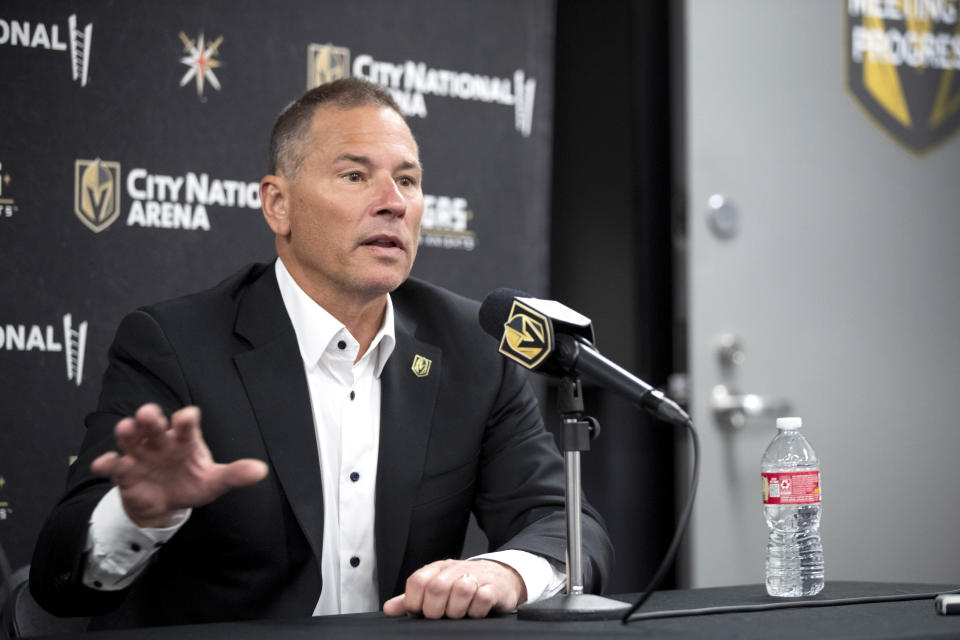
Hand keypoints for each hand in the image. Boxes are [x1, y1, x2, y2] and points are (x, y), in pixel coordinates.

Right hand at [90, 403, 268, 527]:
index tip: (187, 416)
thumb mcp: (214, 481)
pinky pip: (114, 464)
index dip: (186, 419)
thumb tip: (261, 471)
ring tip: (126, 428)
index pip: (187, 425)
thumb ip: (235, 474)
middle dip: (151, 418)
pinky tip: (103, 464)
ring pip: (132, 438)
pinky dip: (107, 463)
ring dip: (127, 432)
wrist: (165, 503)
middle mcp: (162, 441)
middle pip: (155, 425)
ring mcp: (141, 454)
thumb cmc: (190, 482)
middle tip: (149, 413)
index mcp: (185, 439)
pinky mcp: (125, 471)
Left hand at [383, 559, 526, 618]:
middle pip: (437, 587)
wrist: (500, 576)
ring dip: (457, 610)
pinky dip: (477, 610)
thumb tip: (389, 609)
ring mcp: (476, 577)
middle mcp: (456, 570)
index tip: (419, 612)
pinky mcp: (494, 588)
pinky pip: (483, 598)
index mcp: (438, 569)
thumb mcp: (437, 586)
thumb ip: (413, 598)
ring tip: (459, 614)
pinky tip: (475, 611)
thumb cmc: (464, 583)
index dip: (414, 601)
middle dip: (434, 609)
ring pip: (461, 591)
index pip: (417, 581)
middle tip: (440, 616)